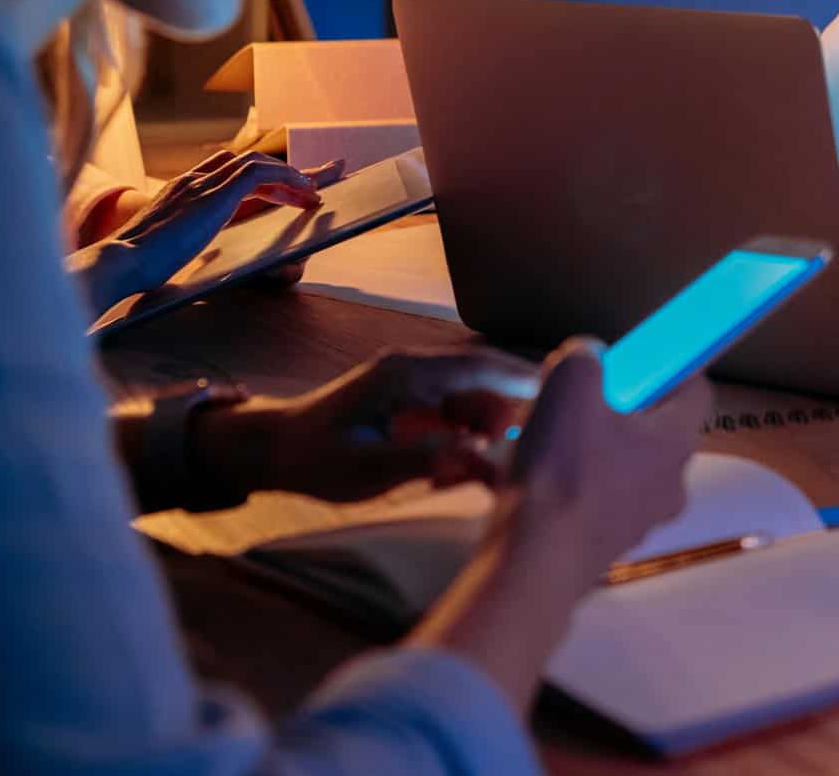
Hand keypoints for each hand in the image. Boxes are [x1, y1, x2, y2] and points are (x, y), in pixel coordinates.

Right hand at [74, 150, 336, 310]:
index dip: (252, 178)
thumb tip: (182, 264)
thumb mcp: (160, 250)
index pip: (221, 171)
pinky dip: (286, 177)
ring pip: (257, 163)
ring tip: (312, 193)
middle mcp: (191, 180)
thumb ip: (176, 245)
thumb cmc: (132, 266)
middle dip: (277, 172)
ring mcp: (202, 183)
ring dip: (288, 175)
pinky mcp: (216, 194)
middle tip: (304, 188)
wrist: (118, 262)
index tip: (274, 191)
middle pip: (243, 161)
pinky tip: (303, 192)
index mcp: (177, 191)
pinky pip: (261, 172)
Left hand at [199, 348, 541, 502]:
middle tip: (521, 455)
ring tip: (481, 471)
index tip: (563, 394)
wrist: (274, 450)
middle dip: (506, 416)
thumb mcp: (368, 468)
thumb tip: (475, 458)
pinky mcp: (411, 399)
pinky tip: (457, 469)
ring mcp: (413, 382)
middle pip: (483, 382)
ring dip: (483, 432)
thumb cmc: (317, 459)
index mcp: (408, 374)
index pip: (480, 366)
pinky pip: (454, 412)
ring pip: (472, 399)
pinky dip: (465, 437)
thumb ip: (424, 460)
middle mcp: (416, 369)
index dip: (524, 377)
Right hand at [408, 340, 707, 709]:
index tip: (634, 359)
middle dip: (622, 407)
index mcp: (677, 442)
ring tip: (554, 440)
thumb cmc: (562, 471)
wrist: (534, 561)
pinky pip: (603, 498)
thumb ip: (584, 358)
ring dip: (598, 446)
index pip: (696, 390)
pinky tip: (545, 478)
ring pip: (627, 464)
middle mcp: (672, 483)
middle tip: (582, 399)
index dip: (667, 366)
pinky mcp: (611, 543)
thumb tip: (588, 357)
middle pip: (658, 428)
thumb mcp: (569, 386)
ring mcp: (644, 519)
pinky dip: (581, 482)